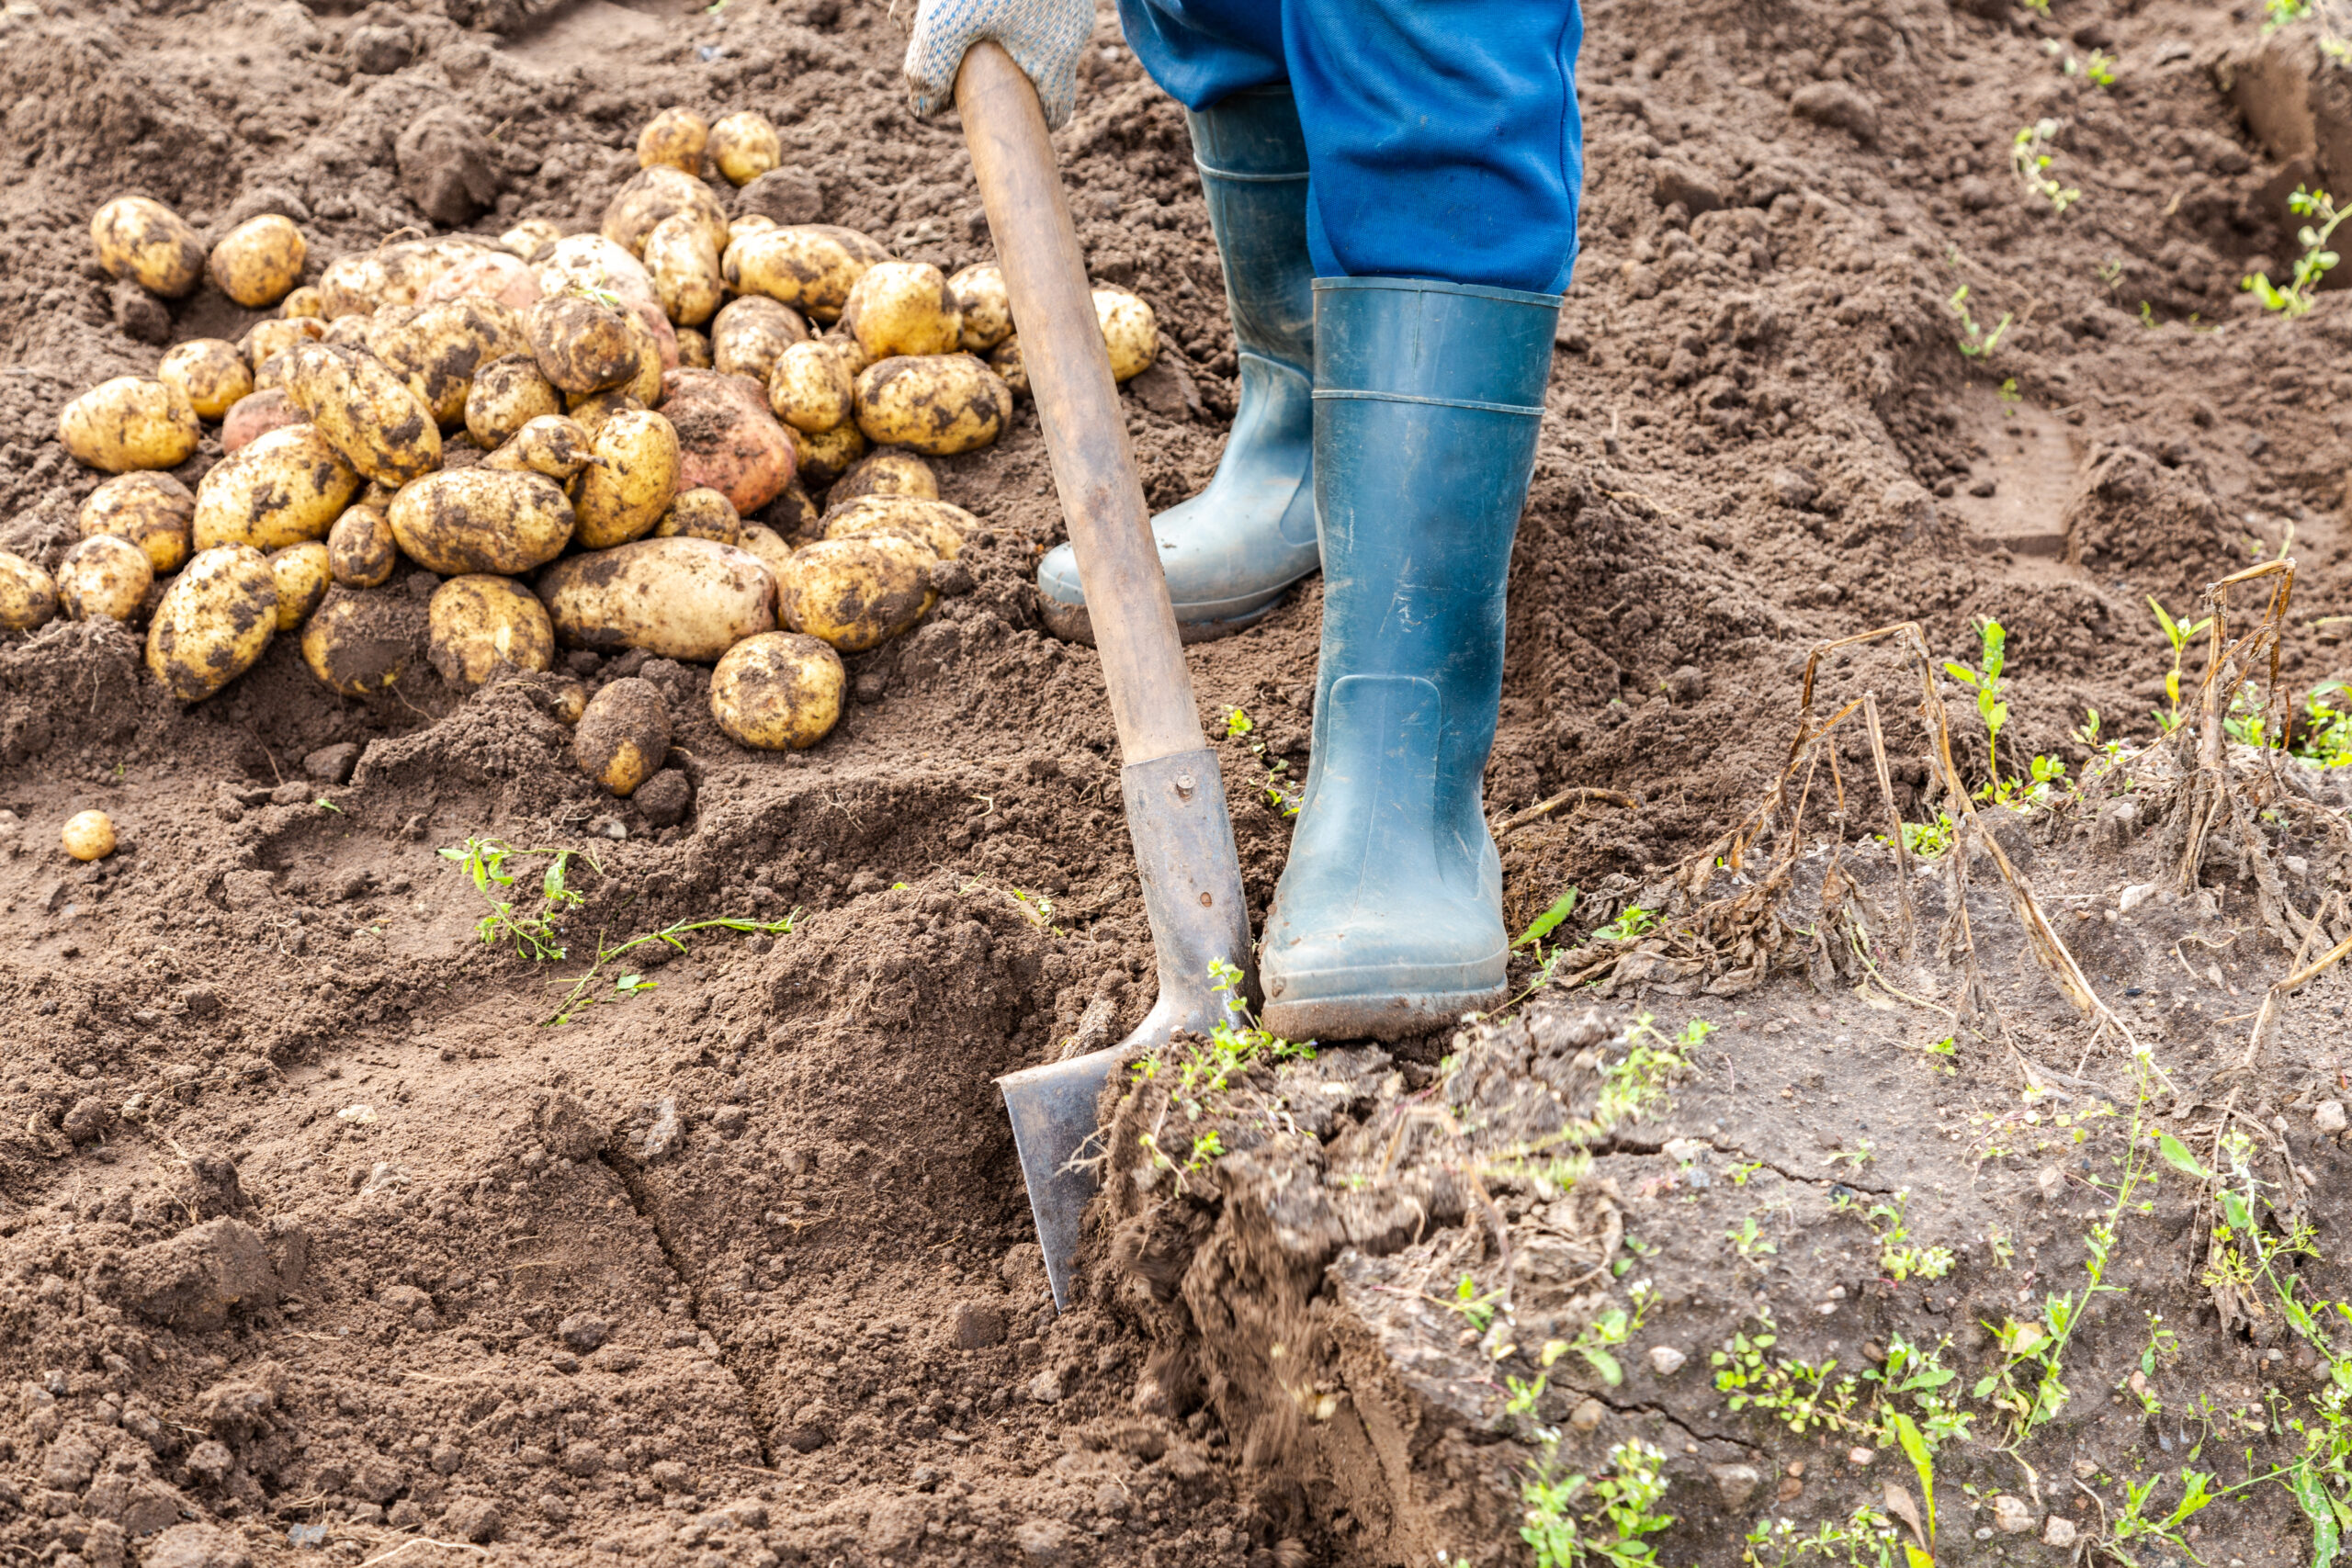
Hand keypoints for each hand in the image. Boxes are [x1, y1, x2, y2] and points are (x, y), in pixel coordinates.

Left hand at [902, 0, 1094, 128]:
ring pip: (1039, 31)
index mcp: (1056, 57)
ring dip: (1000, 28)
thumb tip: (924, 108)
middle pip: (1044, 70)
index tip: (999, 113)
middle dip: (1007, 70)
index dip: (1030, 121)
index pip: (1056, 112)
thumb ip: (931, 68)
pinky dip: (1005, 3)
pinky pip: (1037, 3)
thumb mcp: (946, 19)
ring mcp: (1073, 1)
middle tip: (965, 53)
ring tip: (960, 7)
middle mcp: (1073, 31)